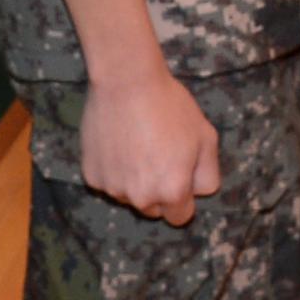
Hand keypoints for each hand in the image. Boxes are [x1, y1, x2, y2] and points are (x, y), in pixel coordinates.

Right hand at [81, 70, 221, 225]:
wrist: (127, 82)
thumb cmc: (170, 107)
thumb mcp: (206, 136)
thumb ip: (208, 173)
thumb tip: (198, 191)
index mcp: (172, 191)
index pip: (179, 217)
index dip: (183, 197)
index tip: (179, 175)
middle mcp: (141, 197)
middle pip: (153, 209)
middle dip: (158, 190)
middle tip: (159, 155)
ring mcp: (113, 188)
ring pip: (128, 195)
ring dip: (134, 180)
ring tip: (138, 144)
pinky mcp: (92, 175)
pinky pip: (107, 181)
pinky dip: (113, 169)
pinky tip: (118, 141)